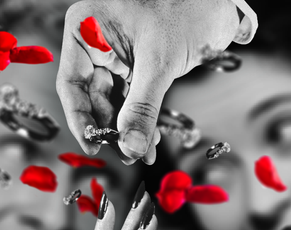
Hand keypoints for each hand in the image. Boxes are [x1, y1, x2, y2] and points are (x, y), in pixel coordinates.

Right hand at [56, 0, 256, 164]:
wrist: (218, 1)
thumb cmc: (186, 9)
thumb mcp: (158, 61)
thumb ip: (142, 107)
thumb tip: (131, 149)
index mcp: (86, 31)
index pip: (72, 85)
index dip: (80, 120)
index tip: (93, 147)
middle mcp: (96, 46)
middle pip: (94, 100)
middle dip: (113, 131)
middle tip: (129, 155)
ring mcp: (116, 59)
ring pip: (114, 105)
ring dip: (129, 131)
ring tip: (143, 154)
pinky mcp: (135, 69)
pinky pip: (132, 102)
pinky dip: (141, 122)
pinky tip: (151, 140)